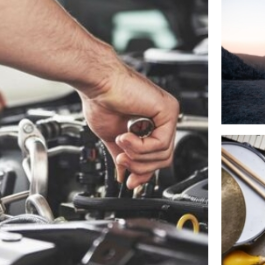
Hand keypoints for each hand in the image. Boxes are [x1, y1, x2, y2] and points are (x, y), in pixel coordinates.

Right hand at [80, 66, 178, 188]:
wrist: (96, 82)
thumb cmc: (100, 99)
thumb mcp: (111, 136)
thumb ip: (122, 154)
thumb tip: (123, 174)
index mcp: (150, 122)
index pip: (157, 156)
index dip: (143, 172)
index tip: (130, 182)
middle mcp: (162, 117)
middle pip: (163, 159)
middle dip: (140, 166)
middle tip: (121, 160)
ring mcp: (167, 113)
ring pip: (163, 154)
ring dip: (137, 155)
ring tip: (121, 143)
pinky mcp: (168, 110)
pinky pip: (160, 143)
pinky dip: (140, 146)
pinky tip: (125, 136)